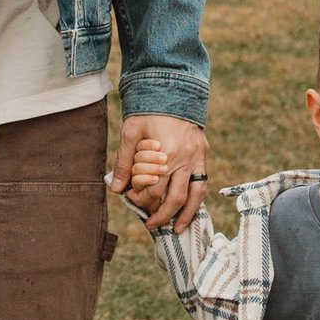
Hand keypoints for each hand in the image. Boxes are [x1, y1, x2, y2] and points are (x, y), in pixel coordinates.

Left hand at [114, 111, 206, 235]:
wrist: (173, 90)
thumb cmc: (148, 111)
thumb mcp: (130, 132)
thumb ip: (124, 161)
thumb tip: (116, 188)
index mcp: (165, 153)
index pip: (153, 189)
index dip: (140, 198)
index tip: (131, 197)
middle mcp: (184, 159)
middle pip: (173, 198)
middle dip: (161, 215)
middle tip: (149, 224)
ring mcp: (197, 158)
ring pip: (193, 195)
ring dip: (184, 215)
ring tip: (175, 230)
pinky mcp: (202, 155)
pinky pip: (202, 184)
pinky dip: (196, 201)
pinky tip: (189, 211)